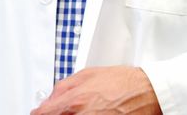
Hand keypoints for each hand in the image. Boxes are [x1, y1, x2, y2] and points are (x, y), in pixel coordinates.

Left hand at [31, 66, 161, 114]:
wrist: (148, 91)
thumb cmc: (122, 82)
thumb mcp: (86, 75)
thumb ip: (62, 88)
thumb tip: (47, 101)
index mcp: (74, 101)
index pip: (44, 114)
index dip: (39, 114)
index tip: (38, 114)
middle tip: (60, 112)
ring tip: (77, 111)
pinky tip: (90, 114)